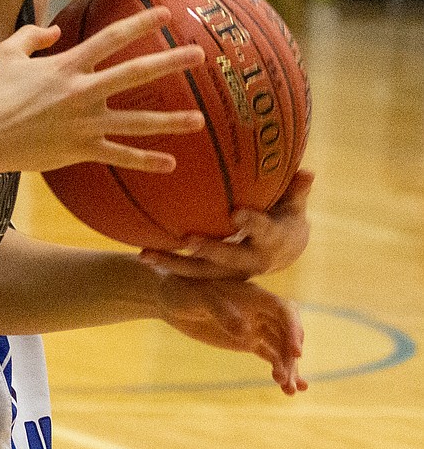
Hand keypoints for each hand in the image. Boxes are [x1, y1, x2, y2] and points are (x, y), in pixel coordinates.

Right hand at [0, 6, 205, 175]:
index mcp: (68, 65)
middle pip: (136, 73)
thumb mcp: (7, 53)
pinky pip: (120, 155)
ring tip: (199, 119)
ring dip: (171, 121)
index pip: (111, 37)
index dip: (140, 23)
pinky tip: (170, 163)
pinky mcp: (82, 149)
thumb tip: (56, 31)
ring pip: (137, 122)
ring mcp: (86, 123)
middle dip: (170, 62)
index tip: (166, 14)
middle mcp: (84, 92)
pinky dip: (145, 161)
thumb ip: (32, 35)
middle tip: (200, 55)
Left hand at [141, 169, 313, 279]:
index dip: (252, 222)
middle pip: (228, 260)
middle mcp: (251, 262)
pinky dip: (167, 266)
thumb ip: (296, 189)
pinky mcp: (214, 276)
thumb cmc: (285, 217)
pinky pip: (189, 273)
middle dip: (209, 251)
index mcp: (272, 241)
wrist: (284, 252)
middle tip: (187, 239)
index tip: (237, 213)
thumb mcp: (294, 204)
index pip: (263, 230)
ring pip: (201, 273)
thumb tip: (308, 171)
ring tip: (145, 255)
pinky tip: (140, 254)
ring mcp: (231, 273)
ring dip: (174, 264)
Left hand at [157, 272, 307, 394]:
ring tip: (289, 390)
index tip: (296, 353)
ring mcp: (256, 326)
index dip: (294, 329)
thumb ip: (221, 311)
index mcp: (254, 295)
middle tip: (287, 378)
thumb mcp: (200, 298)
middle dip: (291, 355)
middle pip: (287, 332)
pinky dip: (280, 370)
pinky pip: (271, 356)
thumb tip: (246, 332)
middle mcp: (261, 310)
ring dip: (288, 368)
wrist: (171, 299)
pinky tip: (287, 389)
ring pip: (281, 348)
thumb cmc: (184, 291)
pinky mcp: (248, 341)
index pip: (283, 310)